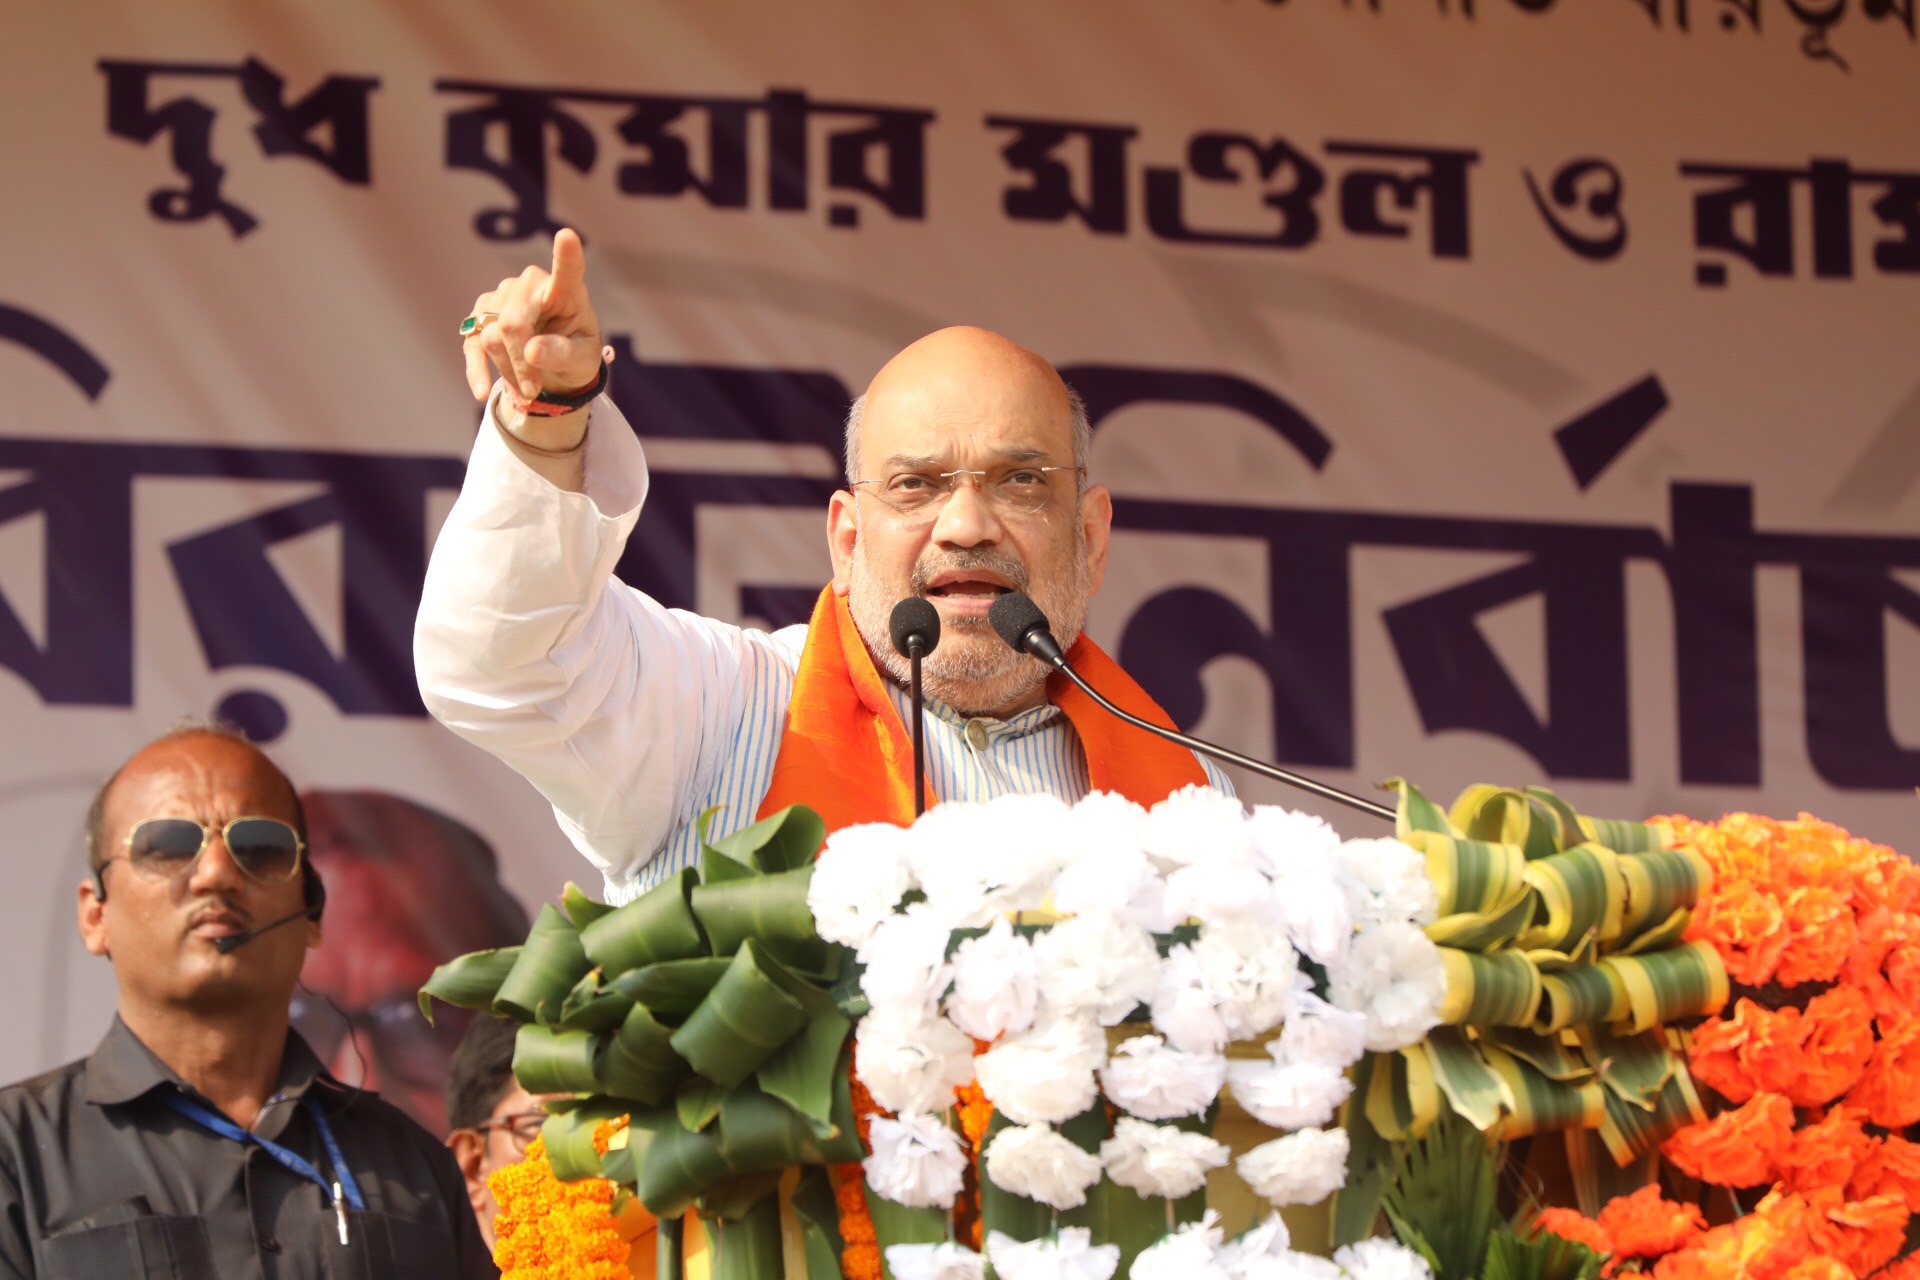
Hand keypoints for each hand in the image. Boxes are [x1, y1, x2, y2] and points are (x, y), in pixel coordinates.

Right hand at [462, 228, 602, 400]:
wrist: (553, 365)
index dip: (566, 254)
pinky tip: (481, 390)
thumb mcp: (582, 360)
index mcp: (565, 290)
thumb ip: (563, 354)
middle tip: (534, 390)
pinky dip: (477, 369)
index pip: (567, 270)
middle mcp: (529, 284)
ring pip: (491, 336)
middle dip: (521, 361)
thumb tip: (533, 351)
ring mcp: (500, 296)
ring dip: (508, 370)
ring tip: (528, 388)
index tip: (568, 236)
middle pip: (513, 323)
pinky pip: (472, 343)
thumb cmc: (575, 354)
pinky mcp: (480, 315)